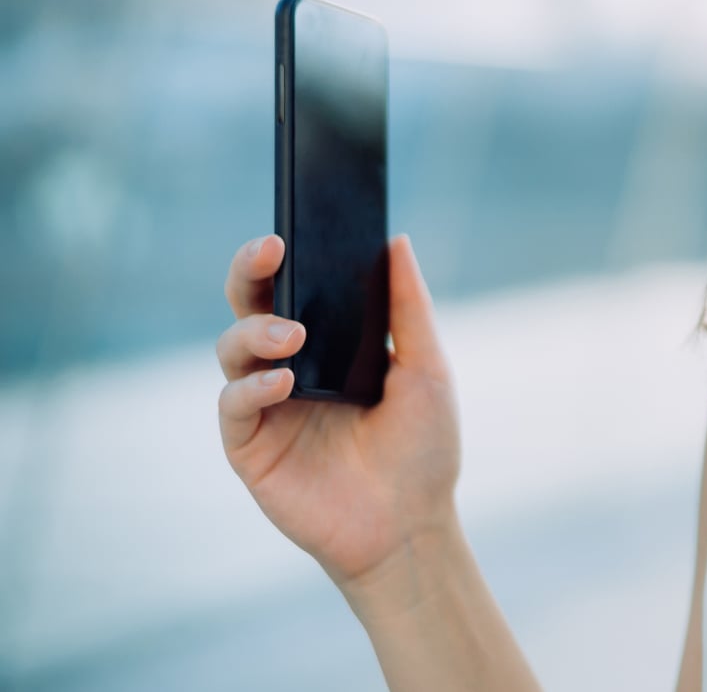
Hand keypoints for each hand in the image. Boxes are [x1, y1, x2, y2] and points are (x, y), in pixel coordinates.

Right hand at [216, 232, 463, 593]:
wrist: (412, 524)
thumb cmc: (423, 448)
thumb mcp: (427, 368)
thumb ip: (408, 308)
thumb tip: (396, 241)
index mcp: (329, 345)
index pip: (293, 289)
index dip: (281, 257)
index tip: (288, 228)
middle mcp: (290, 369)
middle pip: (249, 308)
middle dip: (249, 273)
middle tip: (269, 250)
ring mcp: (267, 408)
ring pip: (232, 350)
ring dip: (256, 331)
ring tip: (294, 335)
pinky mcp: (251, 449)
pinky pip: (233, 408)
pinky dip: (251, 388)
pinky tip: (283, 381)